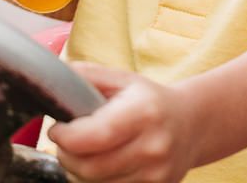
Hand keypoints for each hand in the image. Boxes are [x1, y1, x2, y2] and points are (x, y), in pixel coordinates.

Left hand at [49, 63, 199, 182]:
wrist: (192, 124)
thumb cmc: (151, 100)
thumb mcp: (123, 79)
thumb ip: (88, 76)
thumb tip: (53, 75)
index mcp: (144, 112)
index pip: (92, 137)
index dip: (65, 137)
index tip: (57, 129)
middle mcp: (153, 147)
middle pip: (89, 167)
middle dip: (66, 155)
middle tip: (64, 141)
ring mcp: (156, 174)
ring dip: (79, 170)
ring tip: (85, 150)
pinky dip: (97, 180)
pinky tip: (102, 163)